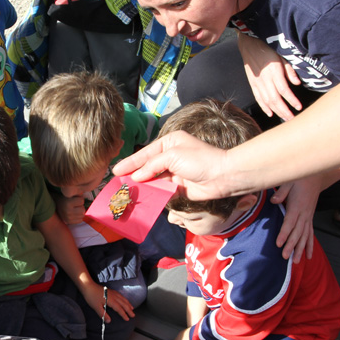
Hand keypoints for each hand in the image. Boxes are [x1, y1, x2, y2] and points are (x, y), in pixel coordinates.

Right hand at [55, 194, 85, 225]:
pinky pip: (80, 220)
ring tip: (74, 209)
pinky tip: (74, 214)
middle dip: (81, 207)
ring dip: (80, 212)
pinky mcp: (69, 222)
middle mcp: (67, 211)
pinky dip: (79, 217)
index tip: (75, 199)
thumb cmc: (65, 199)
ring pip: (82, 215)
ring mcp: (68, 218)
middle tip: (75, 205)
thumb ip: (78, 193)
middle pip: (83, 210)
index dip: (80, 199)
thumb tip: (86, 190)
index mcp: (68, 203)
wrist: (55, 207)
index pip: (82, 201)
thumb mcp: (70, 194)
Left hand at [82, 285, 134, 322]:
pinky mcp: (110, 291)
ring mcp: (112, 293)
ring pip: (123, 299)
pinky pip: (120, 295)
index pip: (119, 309)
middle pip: (123, 304)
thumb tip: (109, 321)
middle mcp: (114, 296)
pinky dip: (124, 299)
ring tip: (132, 308)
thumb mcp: (96, 307)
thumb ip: (103, 314)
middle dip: (129, 310)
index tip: (127, 319)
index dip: (124, 314)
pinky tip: (124, 300)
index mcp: (111, 301)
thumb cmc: (91, 296)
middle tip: (133, 315)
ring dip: (128, 304)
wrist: (88, 286)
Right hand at [112, 130, 231, 200]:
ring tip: (125, 191)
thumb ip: (152, 166)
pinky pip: (161, 190)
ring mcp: (174, 172)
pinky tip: (142, 197)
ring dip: (141, 185)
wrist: (222, 176)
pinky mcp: (178, 187)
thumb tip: (137, 176)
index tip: (116, 170)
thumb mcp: (172, 156)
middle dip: (133, 174)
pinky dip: (152, 193)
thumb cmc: (200, 160)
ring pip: (153, 179)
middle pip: (147, 166)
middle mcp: (171, 156)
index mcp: (169, 142)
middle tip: (117, 182)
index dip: (130, 162)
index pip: (145, 153)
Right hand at [237, 33, 301, 120]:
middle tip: (292, 119)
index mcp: (274, 71)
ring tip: (284, 118)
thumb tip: (297, 83)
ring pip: (267, 101)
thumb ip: (289, 70)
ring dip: (276, 111)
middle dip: (284, 110)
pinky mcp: (252, 84)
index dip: (291, 100)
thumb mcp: (281, 55)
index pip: (284, 90)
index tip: (299, 107)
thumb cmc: (267, 49)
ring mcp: (257, 82)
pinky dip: (264, 107)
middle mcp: (265, 79)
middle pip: (275, 99)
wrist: (249, 45)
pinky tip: (270, 113)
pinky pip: (258, 98)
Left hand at [270, 178, 318, 261]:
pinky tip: (308, 256)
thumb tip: (273, 200)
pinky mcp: (310, 218)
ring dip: (300, 249)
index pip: (289, 222)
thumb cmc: (299, 179)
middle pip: (297, 233)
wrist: (316, 176)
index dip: (284, 233)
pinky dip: (309, 245)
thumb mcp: (289, 181)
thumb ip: (281, 192)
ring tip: (295, 261)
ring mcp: (308, 217)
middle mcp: (304, 214)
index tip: (279, 244)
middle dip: (291, 246)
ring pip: (305, 236)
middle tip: (285, 257)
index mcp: (297, 206)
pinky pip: (311, 234)